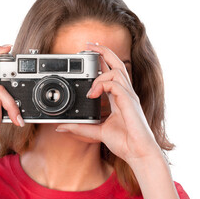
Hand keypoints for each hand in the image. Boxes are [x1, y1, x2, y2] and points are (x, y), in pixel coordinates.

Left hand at [56, 43, 161, 163]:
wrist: (139, 154)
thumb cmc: (124, 142)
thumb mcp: (97, 131)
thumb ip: (79, 127)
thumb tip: (61, 127)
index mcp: (120, 98)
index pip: (112, 73)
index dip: (103, 62)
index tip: (90, 54)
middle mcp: (126, 94)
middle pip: (119, 65)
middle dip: (105, 52)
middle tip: (90, 45)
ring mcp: (129, 97)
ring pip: (117, 72)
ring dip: (101, 74)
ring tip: (89, 85)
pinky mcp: (130, 102)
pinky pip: (116, 84)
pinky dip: (102, 85)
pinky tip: (93, 94)